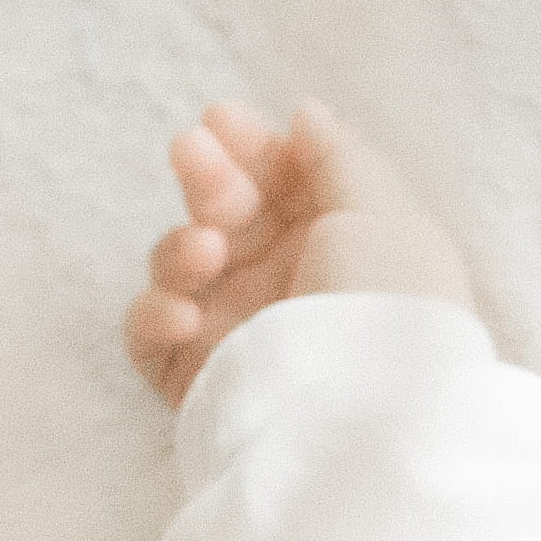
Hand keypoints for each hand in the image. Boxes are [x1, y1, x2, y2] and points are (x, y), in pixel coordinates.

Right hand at [124, 98, 475, 403]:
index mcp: (340, 244)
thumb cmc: (389, 310)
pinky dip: (154, 316)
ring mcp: (241, 332)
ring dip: (178, 245)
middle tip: (195, 155)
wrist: (369, 426)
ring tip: (205, 251)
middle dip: (206, 177)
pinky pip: (151, 336)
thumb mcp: (385, 214)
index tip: (223, 120)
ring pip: (180, 265)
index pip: (281, 183)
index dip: (248, 146)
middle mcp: (289, 286)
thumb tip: (307, 114)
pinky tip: (181, 314)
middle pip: (224, 213)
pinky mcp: (200, 378)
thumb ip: (340, 157)